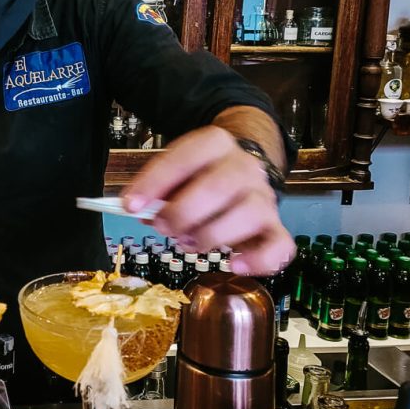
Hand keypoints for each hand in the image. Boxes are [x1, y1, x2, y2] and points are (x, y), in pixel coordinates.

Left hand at [120, 126, 293, 276]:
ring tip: (188, 243)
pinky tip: (232, 264)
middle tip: (163, 227)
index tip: (130, 205)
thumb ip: (158, 189)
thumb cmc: (199, 178)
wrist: (243, 173)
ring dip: (211, 235)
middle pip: (219, 186)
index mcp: (215, 144)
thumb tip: (139, 209)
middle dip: (183, 212)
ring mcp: (263, 197)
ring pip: (248, 213)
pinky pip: (279, 245)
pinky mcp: (274, 227)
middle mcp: (244, 167)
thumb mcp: (177, 174)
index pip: (186, 156)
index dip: (155, 181)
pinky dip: (257, 259)